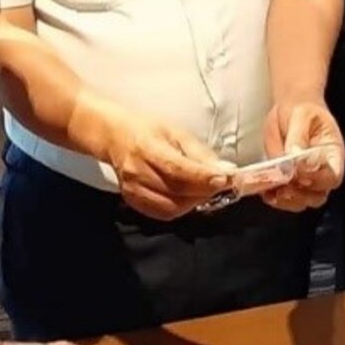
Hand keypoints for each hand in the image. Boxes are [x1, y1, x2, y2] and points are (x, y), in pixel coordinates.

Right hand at [97, 108, 230, 219]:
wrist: (117, 136)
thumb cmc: (149, 131)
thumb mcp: (178, 132)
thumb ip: (201, 154)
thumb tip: (225, 171)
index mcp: (148, 148)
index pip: (179, 170)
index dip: (204, 178)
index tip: (227, 179)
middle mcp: (137, 172)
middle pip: (177, 192)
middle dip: (206, 191)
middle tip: (223, 185)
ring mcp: (132, 189)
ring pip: (172, 207)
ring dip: (195, 202)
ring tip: (205, 190)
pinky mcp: (132, 201)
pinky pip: (162, 214)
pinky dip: (181, 209)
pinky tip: (189, 198)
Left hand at [260, 98, 344, 211]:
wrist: (290, 109)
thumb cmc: (303, 110)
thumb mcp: (302, 115)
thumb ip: (299, 136)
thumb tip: (295, 156)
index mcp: (332, 155)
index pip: (332, 177)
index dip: (318, 180)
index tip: (300, 173)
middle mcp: (321, 172)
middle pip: (318, 195)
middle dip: (301, 196)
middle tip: (284, 187)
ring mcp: (304, 179)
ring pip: (302, 201)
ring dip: (287, 200)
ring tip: (273, 191)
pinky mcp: (287, 181)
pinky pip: (284, 198)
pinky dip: (274, 198)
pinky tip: (265, 191)